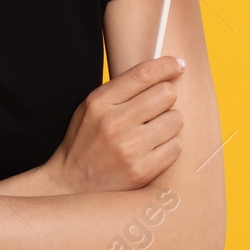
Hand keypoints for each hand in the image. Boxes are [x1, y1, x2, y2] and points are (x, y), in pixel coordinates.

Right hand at [48, 54, 185, 192]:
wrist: (72, 184)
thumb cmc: (86, 141)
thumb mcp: (91, 109)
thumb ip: (120, 91)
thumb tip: (160, 71)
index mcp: (99, 102)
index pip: (143, 74)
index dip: (167, 65)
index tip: (178, 65)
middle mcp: (114, 122)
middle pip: (166, 94)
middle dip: (166, 98)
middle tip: (156, 108)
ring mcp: (130, 148)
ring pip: (176, 119)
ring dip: (169, 124)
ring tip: (152, 132)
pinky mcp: (143, 170)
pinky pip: (176, 146)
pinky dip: (168, 147)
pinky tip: (152, 150)